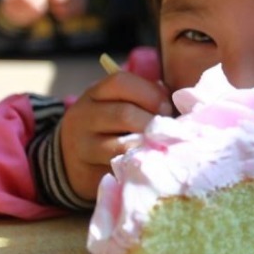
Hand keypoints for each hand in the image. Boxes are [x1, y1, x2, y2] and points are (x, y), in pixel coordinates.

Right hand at [59, 71, 172, 200]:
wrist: (72, 163)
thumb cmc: (110, 129)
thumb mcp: (119, 106)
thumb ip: (144, 100)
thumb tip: (180, 103)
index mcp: (96, 93)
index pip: (120, 81)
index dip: (150, 93)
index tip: (167, 108)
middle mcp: (84, 115)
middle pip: (123, 113)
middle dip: (153, 122)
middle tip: (167, 132)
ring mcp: (83, 145)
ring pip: (122, 145)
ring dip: (149, 146)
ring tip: (162, 148)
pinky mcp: (88, 171)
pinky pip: (119, 168)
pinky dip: (139, 165)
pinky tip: (150, 164)